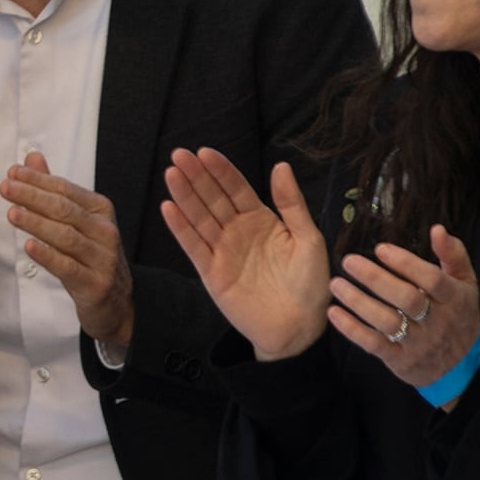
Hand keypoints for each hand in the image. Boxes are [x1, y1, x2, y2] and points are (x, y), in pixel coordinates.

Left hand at [2, 152, 135, 347]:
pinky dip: (48, 255)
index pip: (65, 189)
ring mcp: (102, 258)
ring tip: (12, 213)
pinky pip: (68, 267)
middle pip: (64, 209)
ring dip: (36, 223)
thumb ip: (53, 190)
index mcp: (100, 210)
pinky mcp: (95, 283)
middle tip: (6, 188)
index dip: (38, 180)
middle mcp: (105, 231)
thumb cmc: (90, 256)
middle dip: (32, 196)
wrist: (116, 301)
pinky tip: (29, 246)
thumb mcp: (77, 221)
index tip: (12, 173)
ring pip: (66, 236)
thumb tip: (32, 158)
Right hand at [160, 147, 329, 360]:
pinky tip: (169, 207)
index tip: (205, 152)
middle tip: (179, 154)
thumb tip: (281, 166)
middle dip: (196, 176)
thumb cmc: (310, 285)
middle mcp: (238, 232)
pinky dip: (181, 228)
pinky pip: (194, 246)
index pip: (237, 189)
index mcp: (262, 221)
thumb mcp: (308, 239)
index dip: (221, 171)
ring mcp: (223, 251)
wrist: (299, 327)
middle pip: (213, 199)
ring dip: (184, 196)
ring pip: (200, 218)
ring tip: (171, 173)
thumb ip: (292, 204)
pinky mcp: (211, 273)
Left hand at [330, 225, 479, 393]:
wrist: (462, 366)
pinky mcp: (400, 360)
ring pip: (388, 322)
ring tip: (336, 283)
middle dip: (376, 279)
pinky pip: (374, 345)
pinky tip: (334, 312)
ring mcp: (418, 343)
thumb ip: (453, 255)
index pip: (432, 279)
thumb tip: (437, 229)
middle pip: (407, 299)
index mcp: (454, 298)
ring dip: (358, 302)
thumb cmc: (458, 314)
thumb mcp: (465, 284)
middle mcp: (437, 321)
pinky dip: (352, 329)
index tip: (381, 249)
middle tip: (349, 261)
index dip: (406, 263)